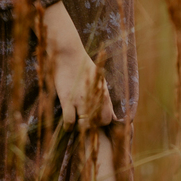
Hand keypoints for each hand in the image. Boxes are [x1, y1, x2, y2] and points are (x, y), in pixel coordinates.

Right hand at [43, 2, 114, 127]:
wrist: (69, 53)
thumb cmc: (83, 65)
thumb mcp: (99, 80)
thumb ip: (105, 99)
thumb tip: (113, 116)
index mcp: (103, 94)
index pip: (108, 119)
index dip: (101, 123)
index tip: (94, 121)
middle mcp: (94, 98)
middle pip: (99, 123)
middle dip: (92, 127)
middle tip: (84, 123)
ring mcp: (80, 99)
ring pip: (85, 125)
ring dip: (80, 127)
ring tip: (75, 123)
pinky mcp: (67, 99)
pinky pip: (69, 121)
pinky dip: (68, 126)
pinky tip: (67, 123)